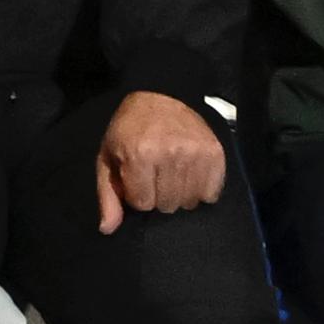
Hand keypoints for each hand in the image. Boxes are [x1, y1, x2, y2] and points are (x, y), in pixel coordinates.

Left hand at [92, 90, 228, 232]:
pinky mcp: (215, 153)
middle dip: (157, 195)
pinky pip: (211, 193)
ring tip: (171, 173)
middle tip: (155, 174)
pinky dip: (201, 189)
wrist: (162, 95)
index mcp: (139, 154)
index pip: (143, 203)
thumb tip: (108, 228)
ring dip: (179, 194)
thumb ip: (108, 195)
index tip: (137, 177)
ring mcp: (195, 153)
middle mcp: (170, 154)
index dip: (137, 194)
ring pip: (188, 201)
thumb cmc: (130, 129)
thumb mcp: (108, 157)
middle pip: (167, 205)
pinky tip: (190, 174)